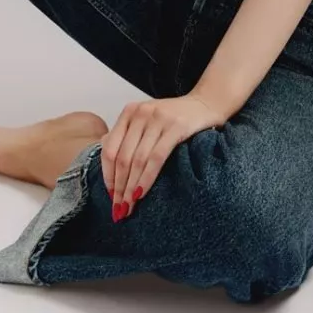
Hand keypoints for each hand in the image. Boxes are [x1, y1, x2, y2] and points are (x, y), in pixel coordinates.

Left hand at [101, 93, 224, 220]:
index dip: (107, 175)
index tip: (110, 196)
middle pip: (122, 157)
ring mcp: (158, 119)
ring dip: (131, 188)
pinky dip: (147, 178)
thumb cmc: (174, 117)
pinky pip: (156, 158)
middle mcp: (141, 113)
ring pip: (137, 160)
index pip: (109, 148)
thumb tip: (106, 160)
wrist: (206, 103)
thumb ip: (128, 135)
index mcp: (129, 112)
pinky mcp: (176, 127)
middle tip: (119, 210)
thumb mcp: (147, 120)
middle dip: (118, 187)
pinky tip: (142, 193)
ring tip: (129, 207)